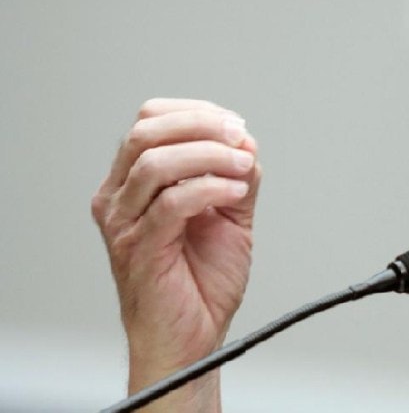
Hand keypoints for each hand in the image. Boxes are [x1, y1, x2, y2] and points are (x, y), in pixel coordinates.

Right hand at [92, 99, 261, 410]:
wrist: (193, 337)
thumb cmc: (203, 281)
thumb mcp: (230, 214)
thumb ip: (236, 175)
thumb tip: (246, 141)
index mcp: (134, 182)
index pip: (150, 120)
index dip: (196, 113)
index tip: (237, 126)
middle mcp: (120, 198)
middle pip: (146, 131)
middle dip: (201, 125)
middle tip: (240, 139)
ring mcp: (124, 223)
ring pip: (156, 162)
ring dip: (209, 155)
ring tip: (243, 168)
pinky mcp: (141, 248)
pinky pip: (172, 203)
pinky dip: (210, 189)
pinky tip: (236, 194)